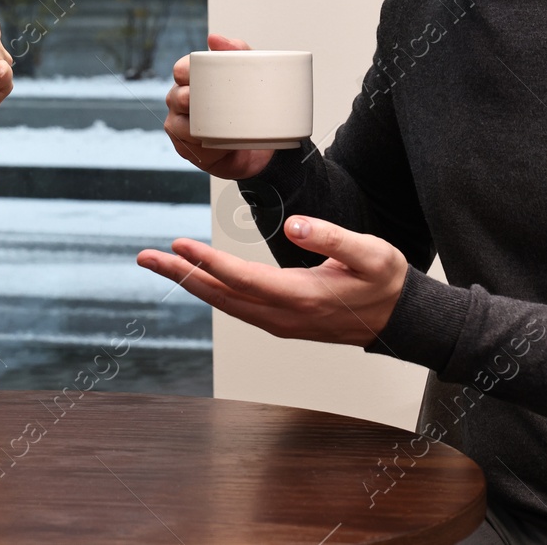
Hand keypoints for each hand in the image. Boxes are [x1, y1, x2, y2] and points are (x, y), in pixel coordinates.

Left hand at [135, 215, 407, 345]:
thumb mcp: (371, 253)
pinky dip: (210, 290)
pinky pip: (236, 306)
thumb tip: (294, 225)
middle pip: (220, 295)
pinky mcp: (281, 321)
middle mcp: (283, 316)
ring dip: (190, 283)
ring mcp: (280, 322)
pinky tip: (196, 277)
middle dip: (181, 275)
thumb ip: (332, 238)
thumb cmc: (386, 282)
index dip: (208, 262)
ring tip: (160, 264)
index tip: (179, 245)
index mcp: (301, 297)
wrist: (401, 319)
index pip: (241, 279)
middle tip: (145, 258)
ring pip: (224, 303)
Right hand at [164, 32, 275, 179]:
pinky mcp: (186, 147)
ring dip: (190, 123)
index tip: (196, 73)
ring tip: (208, 123)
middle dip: (185, 98)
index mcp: (194, 81)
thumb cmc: (249, 106)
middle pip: (174, 96)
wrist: (260, 145)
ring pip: (176, 122)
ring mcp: (181, 125)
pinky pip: (184, 144)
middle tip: (197, 99)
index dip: (184, 70)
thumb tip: (214, 38)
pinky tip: (209, 142)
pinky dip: (196, 144)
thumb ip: (237, 51)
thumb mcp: (250, 74)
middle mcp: (182, 101)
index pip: (181, 70)